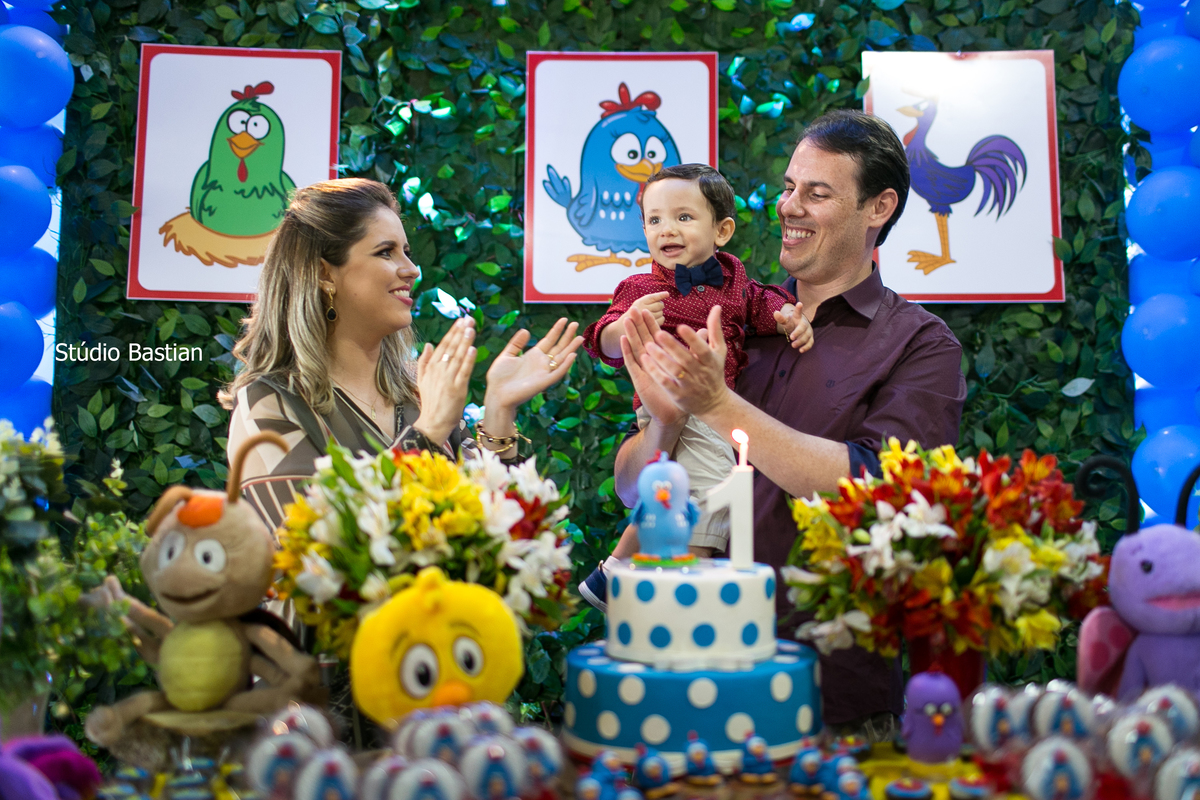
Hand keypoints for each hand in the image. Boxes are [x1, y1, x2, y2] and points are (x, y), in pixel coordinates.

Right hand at [414, 317, 475, 442]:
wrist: (432, 423)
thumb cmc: (430, 402)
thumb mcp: (421, 380)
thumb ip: (424, 361)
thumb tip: (428, 344)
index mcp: (431, 368)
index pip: (443, 345)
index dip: (452, 332)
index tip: (460, 320)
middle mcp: (439, 371)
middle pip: (451, 348)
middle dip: (460, 332)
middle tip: (469, 319)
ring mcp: (448, 380)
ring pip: (457, 357)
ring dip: (464, 342)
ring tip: (471, 328)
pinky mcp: (457, 389)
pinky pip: (463, 372)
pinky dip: (468, 360)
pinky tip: (473, 349)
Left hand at [484, 317, 582, 413]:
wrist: (496, 395)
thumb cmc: (499, 378)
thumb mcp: (506, 355)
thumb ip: (516, 343)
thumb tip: (526, 330)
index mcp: (533, 356)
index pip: (549, 340)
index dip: (557, 330)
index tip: (564, 319)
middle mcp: (541, 363)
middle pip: (558, 347)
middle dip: (567, 336)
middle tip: (575, 324)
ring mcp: (544, 373)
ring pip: (562, 359)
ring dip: (571, 348)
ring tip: (580, 337)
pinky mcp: (544, 382)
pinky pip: (557, 373)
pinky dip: (566, 365)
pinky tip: (572, 356)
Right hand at [619, 308, 685, 427]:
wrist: (675, 413)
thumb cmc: (682, 391)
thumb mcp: (690, 367)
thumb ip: (696, 348)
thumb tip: (705, 331)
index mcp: (662, 358)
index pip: (654, 336)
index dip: (650, 323)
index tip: (647, 309)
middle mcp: (651, 362)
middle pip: (643, 338)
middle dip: (639, 324)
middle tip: (634, 308)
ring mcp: (644, 370)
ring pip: (636, 348)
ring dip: (631, 334)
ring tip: (627, 319)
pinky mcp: (640, 379)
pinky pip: (632, 363)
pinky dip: (627, 351)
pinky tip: (624, 340)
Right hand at [623, 290, 667, 327]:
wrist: (623, 328)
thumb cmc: (634, 314)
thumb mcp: (638, 304)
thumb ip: (650, 299)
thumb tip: (667, 294)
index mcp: (639, 302)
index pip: (653, 297)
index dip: (661, 295)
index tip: (667, 294)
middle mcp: (643, 309)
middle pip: (660, 304)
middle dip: (660, 305)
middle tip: (655, 308)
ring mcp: (647, 318)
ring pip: (662, 312)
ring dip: (660, 313)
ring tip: (652, 315)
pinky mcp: (651, 325)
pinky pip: (662, 319)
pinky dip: (661, 319)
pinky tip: (655, 320)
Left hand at [638, 305, 730, 417]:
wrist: (713, 402)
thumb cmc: (714, 371)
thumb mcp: (718, 351)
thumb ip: (715, 329)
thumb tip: (717, 307)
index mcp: (710, 360)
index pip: (702, 349)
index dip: (693, 338)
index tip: (681, 326)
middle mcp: (699, 372)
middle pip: (685, 359)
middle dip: (672, 347)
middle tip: (658, 333)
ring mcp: (688, 385)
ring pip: (673, 371)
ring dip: (660, 359)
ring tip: (648, 345)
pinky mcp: (678, 395)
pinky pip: (665, 383)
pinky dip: (655, 372)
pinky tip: (644, 361)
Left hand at [775, 303, 812, 351]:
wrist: (798, 327)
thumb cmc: (791, 323)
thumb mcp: (785, 321)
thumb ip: (780, 318)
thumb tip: (775, 313)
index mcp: (798, 317)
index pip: (798, 312)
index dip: (798, 308)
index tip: (799, 303)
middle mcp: (805, 323)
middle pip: (803, 327)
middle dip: (798, 332)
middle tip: (791, 337)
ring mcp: (809, 331)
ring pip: (807, 336)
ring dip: (801, 341)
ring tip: (793, 345)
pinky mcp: (810, 338)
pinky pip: (810, 342)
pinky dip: (807, 347)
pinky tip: (801, 350)